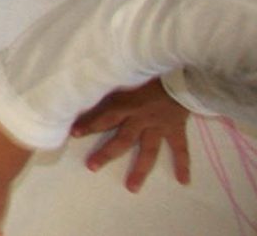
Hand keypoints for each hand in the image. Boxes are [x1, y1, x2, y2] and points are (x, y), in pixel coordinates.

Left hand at [73, 78, 193, 191]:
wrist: (180, 71)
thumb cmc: (149, 68)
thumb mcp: (125, 72)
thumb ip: (109, 81)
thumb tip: (85, 79)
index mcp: (127, 103)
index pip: (104, 116)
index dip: (89, 124)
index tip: (73, 134)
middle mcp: (141, 118)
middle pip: (122, 139)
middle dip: (106, 154)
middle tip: (92, 167)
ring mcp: (159, 126)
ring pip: (148, 151)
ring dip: (140, 170)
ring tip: (131, 188)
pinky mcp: (176, 129)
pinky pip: (181, 149)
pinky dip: (183, 165)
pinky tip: (183, 181)